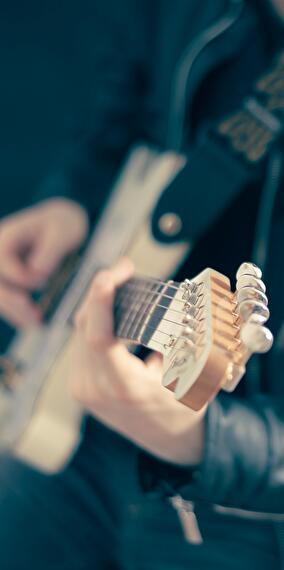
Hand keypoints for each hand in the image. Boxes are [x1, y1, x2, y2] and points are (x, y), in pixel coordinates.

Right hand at [0, 199, 87, 327]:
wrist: (61, 225)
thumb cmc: (62, 225)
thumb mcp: (62, 231)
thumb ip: (50, 250)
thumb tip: (37, 272)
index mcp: (6, 237)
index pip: (3, 262)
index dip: (21, 276)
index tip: (42, 282)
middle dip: (12, 302)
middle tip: (34, 318)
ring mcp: (1, 268)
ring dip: (13, 312)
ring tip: (35, 323)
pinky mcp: (7, 281)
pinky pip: (5, 300)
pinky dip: (15, 312)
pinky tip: (31, 321)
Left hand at [71, 258, 204, 465]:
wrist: (169, 441)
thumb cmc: (184, 408)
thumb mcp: (192, 375)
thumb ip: (181, 341)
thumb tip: (174, 303)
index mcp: (125, 387)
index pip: (100, 338)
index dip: (101, 301)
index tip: (110, 275)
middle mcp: (96, 389)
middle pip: (86, 327)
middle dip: (101, 292)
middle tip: (124, 269)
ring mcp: (83, 388)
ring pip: (80, 332)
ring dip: (97, 305)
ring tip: (121, 285)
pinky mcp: (80, 385)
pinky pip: (81, 343)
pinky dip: (95, 322)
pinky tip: (113, 309)